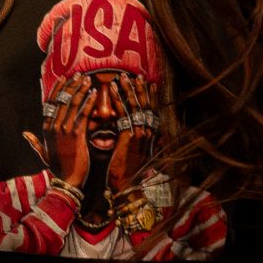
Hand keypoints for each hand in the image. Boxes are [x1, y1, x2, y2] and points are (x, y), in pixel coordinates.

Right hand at [24, 80, 89, 187]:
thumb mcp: (43, 153)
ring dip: (80, 90)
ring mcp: (64, 130)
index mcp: (45, 129)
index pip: (50, 104)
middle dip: (70, 85)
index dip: (57, 89)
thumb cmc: (59, 167)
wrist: (68, 180)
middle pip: (61, 100)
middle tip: (78, 74)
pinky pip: (83, 114)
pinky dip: (89, 102)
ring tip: (87, 80)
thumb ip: (34, 142)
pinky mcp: (77, 135)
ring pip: (72, 104)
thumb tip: (25, 134)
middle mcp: (53, 127)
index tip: (63, 79)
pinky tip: (94, 93)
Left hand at [102, 72, 156, 192]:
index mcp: (152, 136)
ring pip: (135, 105)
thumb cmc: (128, 171)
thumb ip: (142, 142)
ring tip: (122, 77)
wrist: (126, 186)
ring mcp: (140, 133)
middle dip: (140, 89)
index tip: (148, 83)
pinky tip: (110, 89)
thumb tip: (149, 136)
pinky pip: (122, 112)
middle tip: (134, 76)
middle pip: (146, 105)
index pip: (152, 111)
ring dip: (128, 90)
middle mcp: (149, 132)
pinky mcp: (129, 136)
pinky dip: (117, 98)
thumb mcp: (138, 154)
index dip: (150, 97)